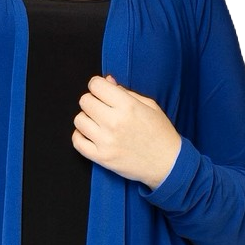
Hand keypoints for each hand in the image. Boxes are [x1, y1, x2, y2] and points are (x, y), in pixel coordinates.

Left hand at [72, 75, 181, 189]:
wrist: (167, 163)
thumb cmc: (160, 133)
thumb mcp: (149, 105)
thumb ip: (125, 92)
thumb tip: (106, 81)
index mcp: (127, 106)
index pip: (96, 85)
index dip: (97, 85)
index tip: (102, 91)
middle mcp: (114, 122)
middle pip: (85, 101)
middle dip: (92, 101)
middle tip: (102, 108)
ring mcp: (106, 141)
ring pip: (79, 120)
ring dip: (86, 118)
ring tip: (98, 122)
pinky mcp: (101, 157)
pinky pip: (77, 141)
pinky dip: (80, 136)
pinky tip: (91, 134)